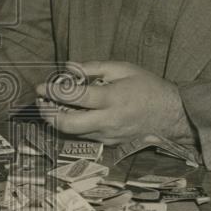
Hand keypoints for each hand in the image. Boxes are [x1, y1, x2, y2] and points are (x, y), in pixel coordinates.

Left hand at [34, 61, 193, 144]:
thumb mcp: (123, 69)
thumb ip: (94, 68)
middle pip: (68, 124)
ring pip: (73, 133)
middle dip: (48, 114)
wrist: (170, 114)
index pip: (75, 97)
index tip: (40, 86)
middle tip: (39, 102)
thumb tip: (69, 68)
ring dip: (57, 121)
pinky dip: (73, 125)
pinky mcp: (109, 143)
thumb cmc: (147, 86)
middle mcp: (108, 120)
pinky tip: (69, 114)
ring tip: (49, 107)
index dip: (53, 92)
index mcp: (112, 99)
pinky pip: (85, 135)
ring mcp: (108, 135)